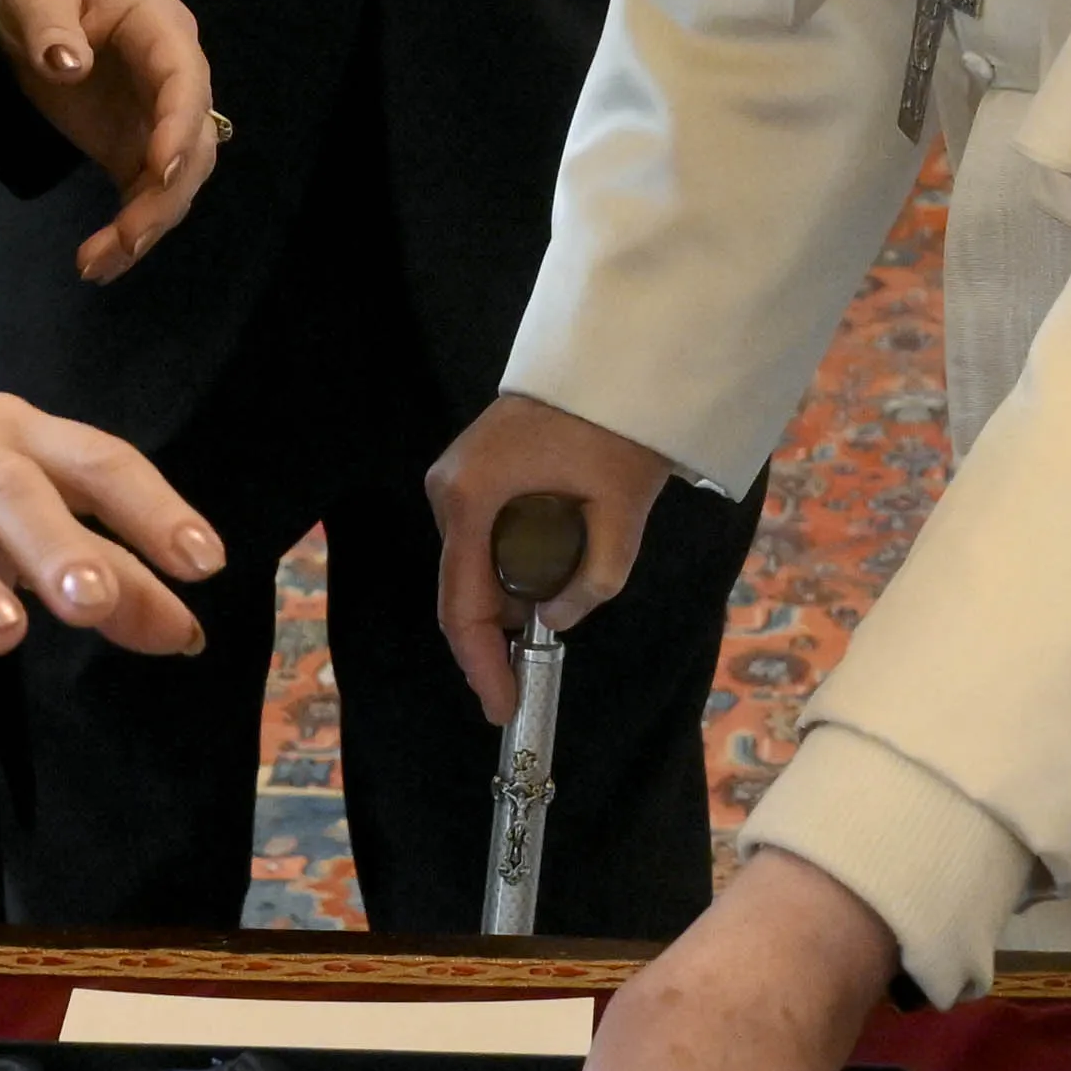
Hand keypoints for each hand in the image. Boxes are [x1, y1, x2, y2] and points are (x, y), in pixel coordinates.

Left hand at [0, 0, 218, 286]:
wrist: (45, 1)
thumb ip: (49, 22)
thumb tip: (68, 66)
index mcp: (161, 29)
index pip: (185, 81)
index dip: (180, 126)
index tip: (162, 170)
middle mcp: (176, 79)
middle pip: (196, 144)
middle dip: (164, 196)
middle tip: (122, 239)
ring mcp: (159, 119)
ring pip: (179, 181)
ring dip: (148, 225)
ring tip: (96, 264)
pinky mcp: (136, 149)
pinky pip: (148, 197)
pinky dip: (130, 233)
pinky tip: (98, 263)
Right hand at [425, 395, 679, 723]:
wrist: (614, 366)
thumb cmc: (617, 431)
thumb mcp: (621, 513)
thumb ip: (592, 580)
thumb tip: (553, 623)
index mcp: (471, 499)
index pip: (462, 605)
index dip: (480, 664)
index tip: (503, 705)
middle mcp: (449, 492)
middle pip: (463, 588)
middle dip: (499, 635)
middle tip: (534, 672)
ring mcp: (456, 480)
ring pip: (473, 567)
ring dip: (508, 600)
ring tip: (551, 617)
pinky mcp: (473, 475)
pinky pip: (482, 541)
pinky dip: (509, 570)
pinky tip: (544, 580)